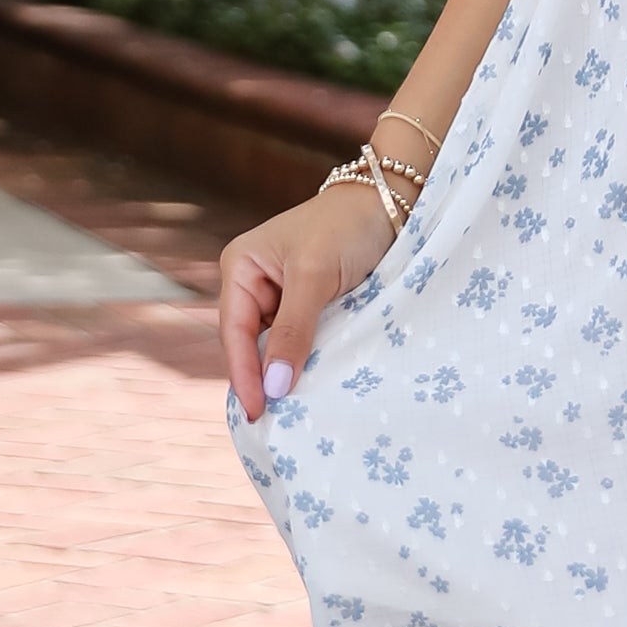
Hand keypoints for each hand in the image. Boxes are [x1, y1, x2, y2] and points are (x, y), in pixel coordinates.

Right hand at [219, 183, 401, 420]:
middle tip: (274, 424)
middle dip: (263, 378)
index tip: (258, 411)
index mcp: (240, 267)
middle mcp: (255, 283)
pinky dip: (308, 362)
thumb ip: (293, 330)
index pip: (234, 331)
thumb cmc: (346, 227)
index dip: (244, 374)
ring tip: (294, 414)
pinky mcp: (311, 304)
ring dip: (287, 373)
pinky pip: (302, 341)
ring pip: (277, 346)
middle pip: (251, 343)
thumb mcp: (316, 276)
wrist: (392, 202)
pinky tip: (315, 388)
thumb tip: (274, 386)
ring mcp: (282, 295)